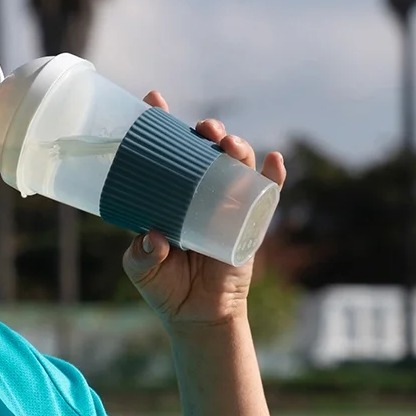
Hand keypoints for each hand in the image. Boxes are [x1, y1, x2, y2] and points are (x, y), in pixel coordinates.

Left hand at [121, 92, 285, 329]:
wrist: (198, 315)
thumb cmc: (165, 287)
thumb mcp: (142, 269)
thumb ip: (141, 255)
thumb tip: (155, 238)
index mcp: (169, 194)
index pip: (164, 151)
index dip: (159, 124)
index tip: (153, 100)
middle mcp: (199, 191)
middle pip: (206, 150)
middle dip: (206, 131)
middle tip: (202, 129)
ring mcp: (228, 203)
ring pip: (237, 164)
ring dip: (237, 147)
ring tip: (229, 143)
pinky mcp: (251, 221)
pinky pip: (267, 194)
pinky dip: (274, 176)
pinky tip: (274, 161)